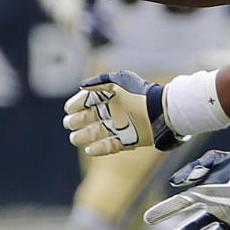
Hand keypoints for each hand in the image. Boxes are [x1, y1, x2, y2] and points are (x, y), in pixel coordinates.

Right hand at [62, 70, 183, 155]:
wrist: (160, 112)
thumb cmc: (139, 94)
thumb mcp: (118, 81)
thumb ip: (98, 82)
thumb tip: (81, 87)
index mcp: (110, 96)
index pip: (88, 101)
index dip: (77, 105)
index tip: (69, 110)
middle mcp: (113, 111)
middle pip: (90, 118)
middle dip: (77, 121)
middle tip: (69, 124)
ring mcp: (120, 126)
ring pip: (97, 133)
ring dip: (84, 136)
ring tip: (75, 138)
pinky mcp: (127, 140)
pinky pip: (109, 145)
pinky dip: (99, 148)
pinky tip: (89, 149)